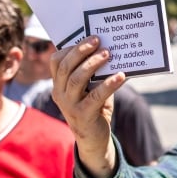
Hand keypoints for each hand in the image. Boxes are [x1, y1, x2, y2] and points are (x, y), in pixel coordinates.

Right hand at [49, 36, 125, 177]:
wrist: (94, 140)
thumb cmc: (94, 107)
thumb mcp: (90, 88)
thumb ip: (95, 72)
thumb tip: (111, 48)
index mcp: (59, 84)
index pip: (56, 61)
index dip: (70, 47)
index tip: (88, 37)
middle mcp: (60, 94)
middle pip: (65, 67)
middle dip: (81, 51)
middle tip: (98, 40)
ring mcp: (69, 106)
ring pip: (76, 80)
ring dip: (92, 64)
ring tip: (107, 54)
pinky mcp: (83, 116)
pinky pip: (95, 97)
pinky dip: (108, 85)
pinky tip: (121, 76)